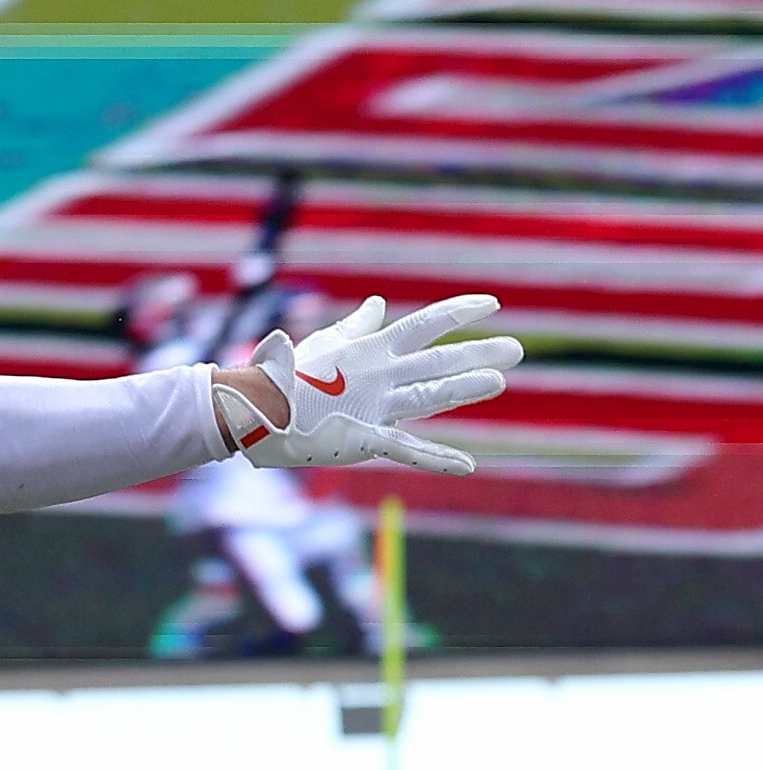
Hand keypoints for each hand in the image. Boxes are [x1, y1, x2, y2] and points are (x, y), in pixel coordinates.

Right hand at [228, 293, 521, 473]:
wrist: (254, 409)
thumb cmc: (284, 374)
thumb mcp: (323, 343)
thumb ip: (357, 327)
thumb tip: (378, 305)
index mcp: (370, 350)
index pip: (425, 324)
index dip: (460, 312)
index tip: (491, 304)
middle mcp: (379, 375)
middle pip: (439, 361)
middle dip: (479, 352)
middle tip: (516, 349)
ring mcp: (374, 407)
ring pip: (430, 396)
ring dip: (466, 388)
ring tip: (498, 382)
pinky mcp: (363, 439)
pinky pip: (407, 450)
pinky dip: (438, 459)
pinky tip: (468, 466)